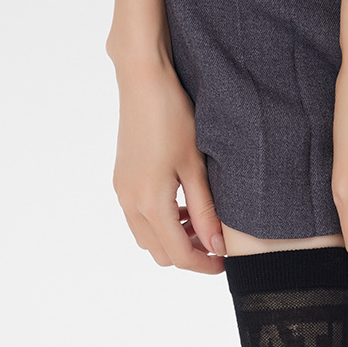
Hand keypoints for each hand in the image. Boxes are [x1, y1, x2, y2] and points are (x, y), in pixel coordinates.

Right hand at [111, 59, 224, 273]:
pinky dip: (161, 223)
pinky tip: (182, 205)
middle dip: (189, 255)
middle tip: (215, 242)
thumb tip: (216, 247)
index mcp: (150, 203)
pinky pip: (140, 220)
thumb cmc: (173, 117)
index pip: (179, 255)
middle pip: (161, 254)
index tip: (225, 262)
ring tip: (200, 221)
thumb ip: (205, 213)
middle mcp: (130, 203)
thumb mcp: (196, 168)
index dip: (204, 265)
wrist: (143, 81)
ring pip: (148, 239)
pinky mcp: (122, 182)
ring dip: (174, 239)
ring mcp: (123, 193)